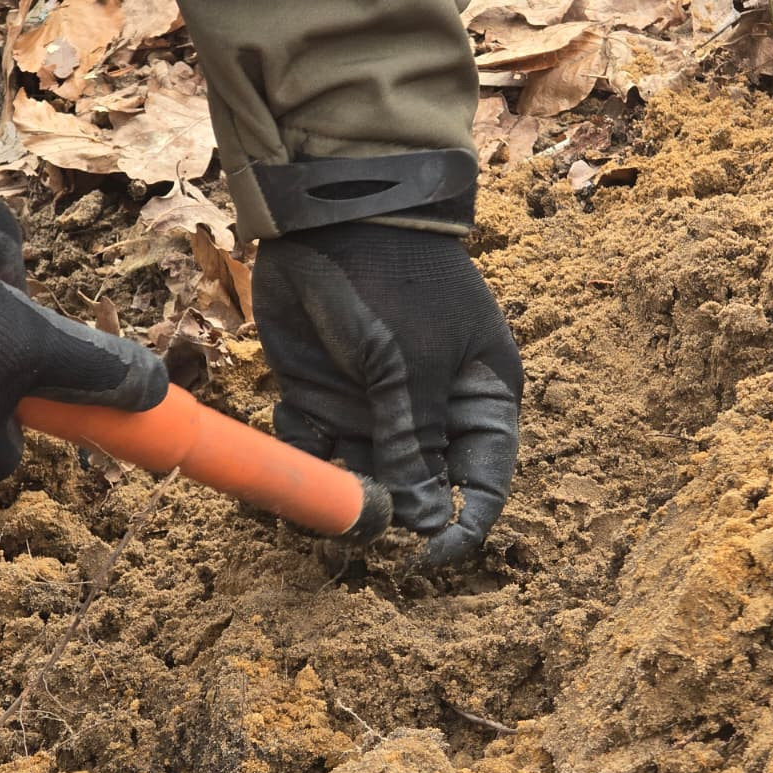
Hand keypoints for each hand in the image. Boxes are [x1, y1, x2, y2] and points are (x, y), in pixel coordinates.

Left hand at [253, 222, 522, 564]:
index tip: (428, 556)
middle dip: (392, 514)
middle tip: (361, 526)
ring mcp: (372, 408)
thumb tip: (420, 522)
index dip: (461, 524)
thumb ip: (414, 442)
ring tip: (320, 506)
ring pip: (361, 478)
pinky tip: (290, 449)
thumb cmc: (398, 283)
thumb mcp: (412, 365)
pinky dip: (300, 464)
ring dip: (340, 497)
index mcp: (478, 400)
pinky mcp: (319, 398)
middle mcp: (428, 413)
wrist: (331, 215)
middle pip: (418, 490)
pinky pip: (312, 453)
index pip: (483, 482)